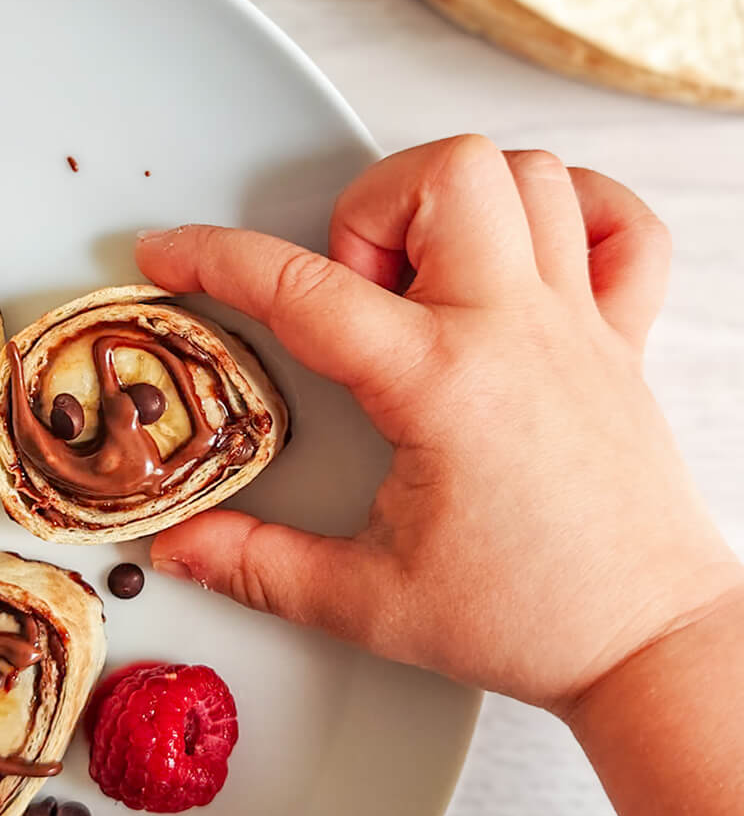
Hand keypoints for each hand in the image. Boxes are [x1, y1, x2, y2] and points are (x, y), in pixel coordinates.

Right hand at [136, 136, 742, 713]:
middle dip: (370, 206)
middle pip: (445, 174)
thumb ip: (257, 565)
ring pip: (529, 177)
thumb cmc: (529, 619)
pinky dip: (575, 211)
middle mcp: (514, 330)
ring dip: (458, 203)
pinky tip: (526, 258)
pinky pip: (624, 225)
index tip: (170, 254)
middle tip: (354, 291)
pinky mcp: (625, 340)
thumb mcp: (366, 602)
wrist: (646, 641)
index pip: (304, 290)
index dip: (215, 259)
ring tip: (425, 278)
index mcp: (440, 384)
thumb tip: (182, 545)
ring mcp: (578, 324)